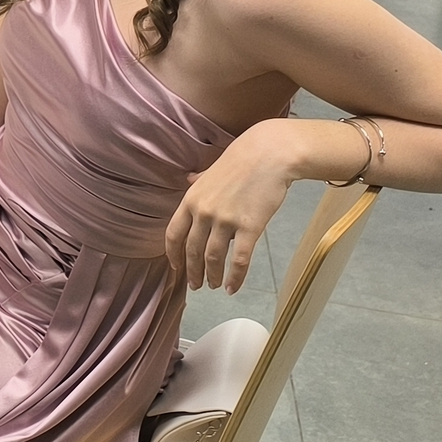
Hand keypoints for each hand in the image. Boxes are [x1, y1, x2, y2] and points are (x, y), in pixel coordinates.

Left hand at [163, 121, 302, 291]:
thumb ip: (198, 180)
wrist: (269, 154)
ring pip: (213, 258)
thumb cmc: (242, 160)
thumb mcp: (211, 169)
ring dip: (212, 276)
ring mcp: (225, 220)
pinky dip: (235, 277)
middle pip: (192, 250)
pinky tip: (232, 288)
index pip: (173, 234)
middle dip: (192, 271)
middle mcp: (204, 212)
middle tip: (195, 285)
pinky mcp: (249, 227)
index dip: (173, 254)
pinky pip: (239, 260)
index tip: (175, 268)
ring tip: (213, 286)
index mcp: (191, 199)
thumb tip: (188, 180)